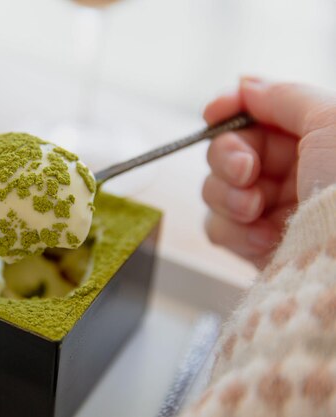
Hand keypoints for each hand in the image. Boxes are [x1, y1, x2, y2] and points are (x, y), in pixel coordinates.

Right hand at [202, 79, 335, 267]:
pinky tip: (263, 237)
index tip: (215, 112)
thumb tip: (246, 85)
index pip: (254, 112)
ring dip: (228, 196)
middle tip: (246, 170)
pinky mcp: (254, 244)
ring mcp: (269, 208)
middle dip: (227, 156)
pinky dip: (234, 231)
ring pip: (215, 188)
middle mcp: (288, 171)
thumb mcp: (333, 121)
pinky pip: (218, 227)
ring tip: (255, 209)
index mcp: (311, 137)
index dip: (228, 108)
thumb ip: (285, 96)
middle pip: (225, 149)